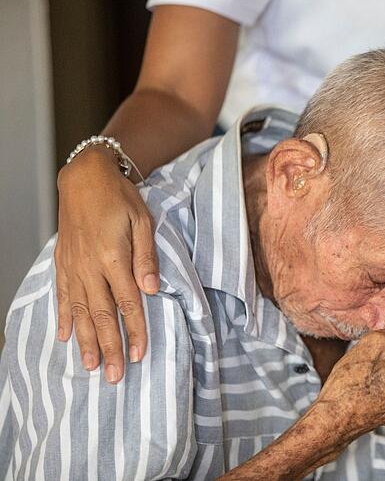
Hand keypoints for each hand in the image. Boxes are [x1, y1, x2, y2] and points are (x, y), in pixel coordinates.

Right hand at [55, 146, 158, 382]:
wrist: (84, 178)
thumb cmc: (119, 198)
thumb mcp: (143, 221)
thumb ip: (147, 258)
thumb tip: (153, 291)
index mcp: (113, 258)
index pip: (128, 303)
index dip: (136, 331)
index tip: (141, 355)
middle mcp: (89, 267)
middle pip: (101, 316)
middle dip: (110, 347)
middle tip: (116, 377)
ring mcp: (72, 267)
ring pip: (79, 312)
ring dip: (86, 341)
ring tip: (92, 367)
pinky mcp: (62, 263)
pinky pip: (61, 296)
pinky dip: (63, 318)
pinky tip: (63, 337)